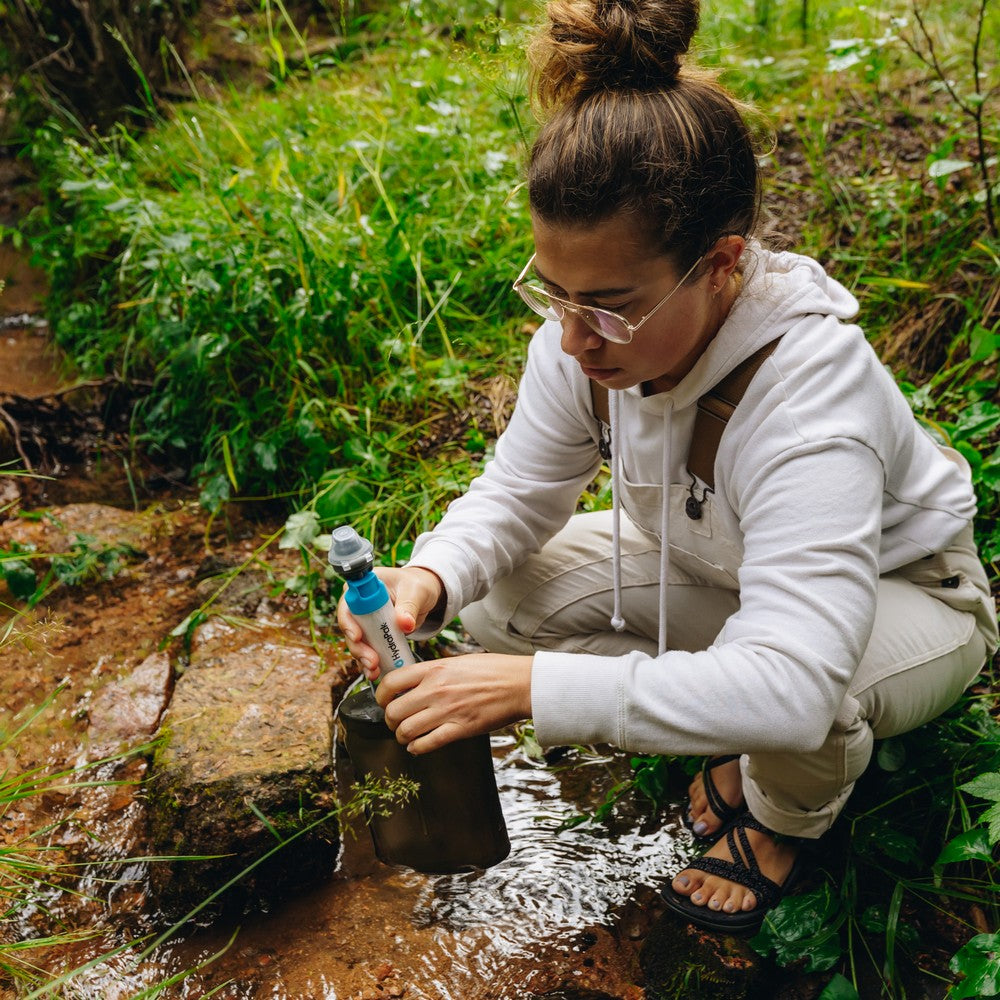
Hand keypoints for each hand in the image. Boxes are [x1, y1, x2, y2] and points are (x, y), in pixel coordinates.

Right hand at [336, 565, 443, 681]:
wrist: (425, 595)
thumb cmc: (418, 586)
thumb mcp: (416, 592)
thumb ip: (409, 606)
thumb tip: (405, 624)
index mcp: (363, 587)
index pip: (348, 605)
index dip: (348, 622)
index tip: (357, 636)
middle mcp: (359, 605)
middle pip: (350, 628)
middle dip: (358, 647)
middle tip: (372, 661)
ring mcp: (365, 622)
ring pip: (357, 643)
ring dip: (363, 659)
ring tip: (374, 671)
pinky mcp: (373, 635)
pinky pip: (368, 650)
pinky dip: (371, 663)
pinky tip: (375, 674)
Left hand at [375, 653, 533, 753]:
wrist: (520, 684)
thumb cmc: (493, 670)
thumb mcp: (457, 661)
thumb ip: (434, 672)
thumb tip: (413, 683)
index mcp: (434, 669)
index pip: (391, 682)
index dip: (381, 696)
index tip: (384, 702)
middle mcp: (435, 689)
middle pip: (393, 712)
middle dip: (390, 722)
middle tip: (396, 724)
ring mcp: (446, 710)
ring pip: (406, 731)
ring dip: (403, 737)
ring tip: (408, 736)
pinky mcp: (459, 729)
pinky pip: (426, 744)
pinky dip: (417, 748)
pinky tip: (419, 746)